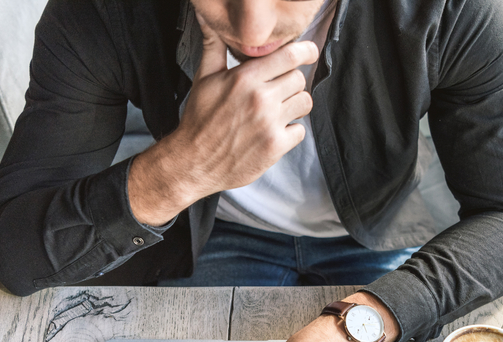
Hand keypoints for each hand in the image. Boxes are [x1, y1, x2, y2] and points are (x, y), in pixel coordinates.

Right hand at [127, 14, 317, 224]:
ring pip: (304, 103)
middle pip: (299, 79)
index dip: (305, 51)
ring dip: (294, 106)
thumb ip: (214, 46)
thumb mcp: (204, 78)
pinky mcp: (275, 147)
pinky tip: (272, 133)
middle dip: (291, 83)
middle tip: (277, 92)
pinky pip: (300, 131)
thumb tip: (207, 19)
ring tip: (277, 112)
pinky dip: (290, 132)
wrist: (193, 162)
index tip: (309, 52)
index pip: (290, 56)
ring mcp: (269, 124)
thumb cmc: (199, 120)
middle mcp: (260, 99)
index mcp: (245, 78)